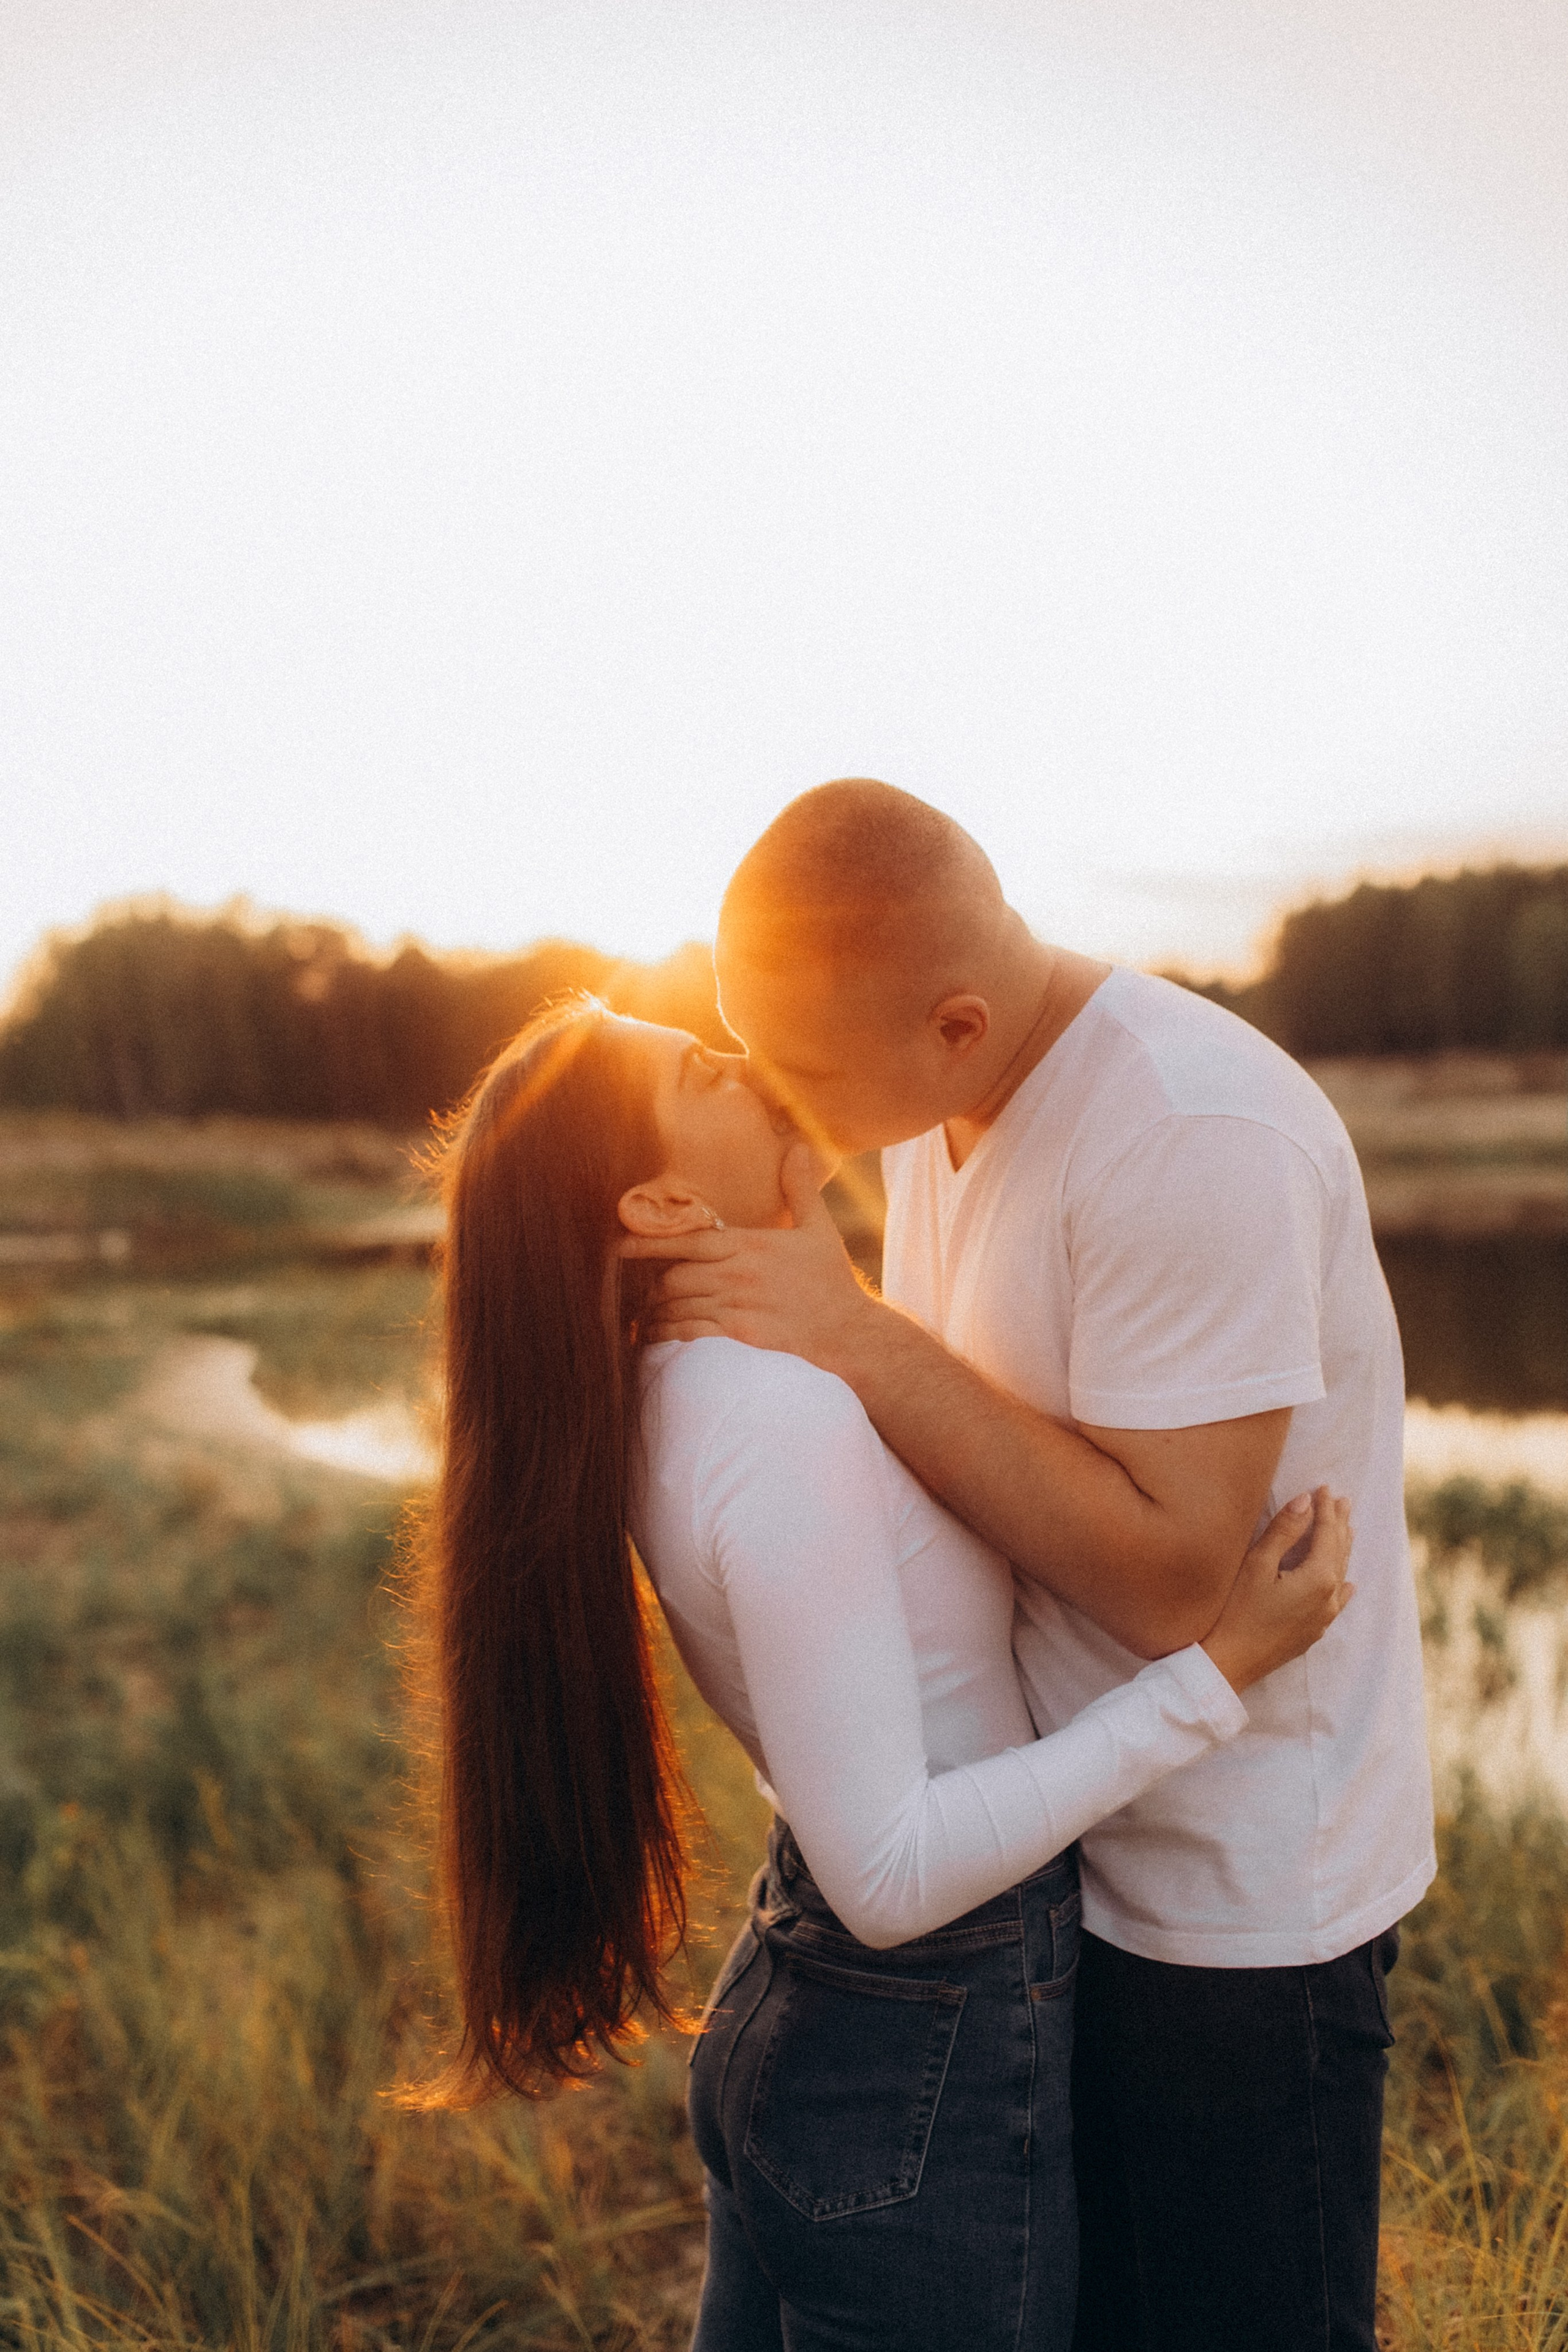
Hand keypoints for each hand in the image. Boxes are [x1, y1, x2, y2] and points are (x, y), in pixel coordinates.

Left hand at [619, 1144, 873, 1366]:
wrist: (850, 1333)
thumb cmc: (832, 1282)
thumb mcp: (819, 1230)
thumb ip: (800, 1189)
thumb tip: (796, 1148)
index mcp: (751, 1246)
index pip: (688, 1240)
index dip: (650, 1243)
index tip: (623, 1246)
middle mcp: (738, 1275)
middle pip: (673, 1275)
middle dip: (652, 1282)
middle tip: (638, 1287)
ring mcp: (736, 1307)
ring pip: (676, 1305)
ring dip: (654, 1310)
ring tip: (642, 1312)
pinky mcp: (738, 1337)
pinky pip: (688, 1333)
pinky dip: (666, 1334)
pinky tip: (656, 1336)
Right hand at [1201, 1487, 1353, 1692]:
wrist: (1228, 1663)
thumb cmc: (1235, 1611)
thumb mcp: (1256, 1564)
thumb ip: (1284, 1531)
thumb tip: (1306, 1501)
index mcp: (1318, 1577)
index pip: (1326, 1533)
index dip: (1325, 1509)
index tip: (1324, 1487)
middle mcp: (1328, 1597)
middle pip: (1338, 1552)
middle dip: (1339, 1524)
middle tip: (1342, 1500)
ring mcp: (1323, 1617)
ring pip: (1340, 1574)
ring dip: (1342, 1548)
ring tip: (1347, 1528)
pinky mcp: (1313, 1632)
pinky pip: (1337, 1601)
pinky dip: (1342, 1585)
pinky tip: (1348, 1585)